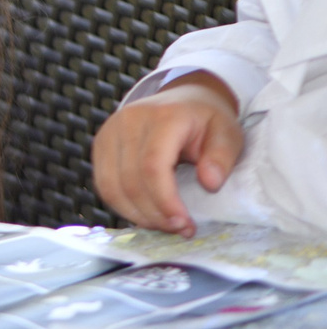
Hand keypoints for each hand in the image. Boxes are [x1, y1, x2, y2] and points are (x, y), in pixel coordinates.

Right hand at [92, 74, 244, 235]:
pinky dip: (122, 205)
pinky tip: (145, 214)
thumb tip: (210, 184)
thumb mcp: (228, 134)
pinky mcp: (100, 144)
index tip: (184, 225)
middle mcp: (127, 121)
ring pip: (110, 186)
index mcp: (162, 117)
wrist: (184, 97)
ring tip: (163, 225)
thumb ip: (221, 158)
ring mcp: (108, 132)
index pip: (152, 166)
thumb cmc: (207, 120)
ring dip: (136, 214)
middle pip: (129, 180)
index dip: (165, 201)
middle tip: (179, 230)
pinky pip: (104, 184)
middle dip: (153, 214)